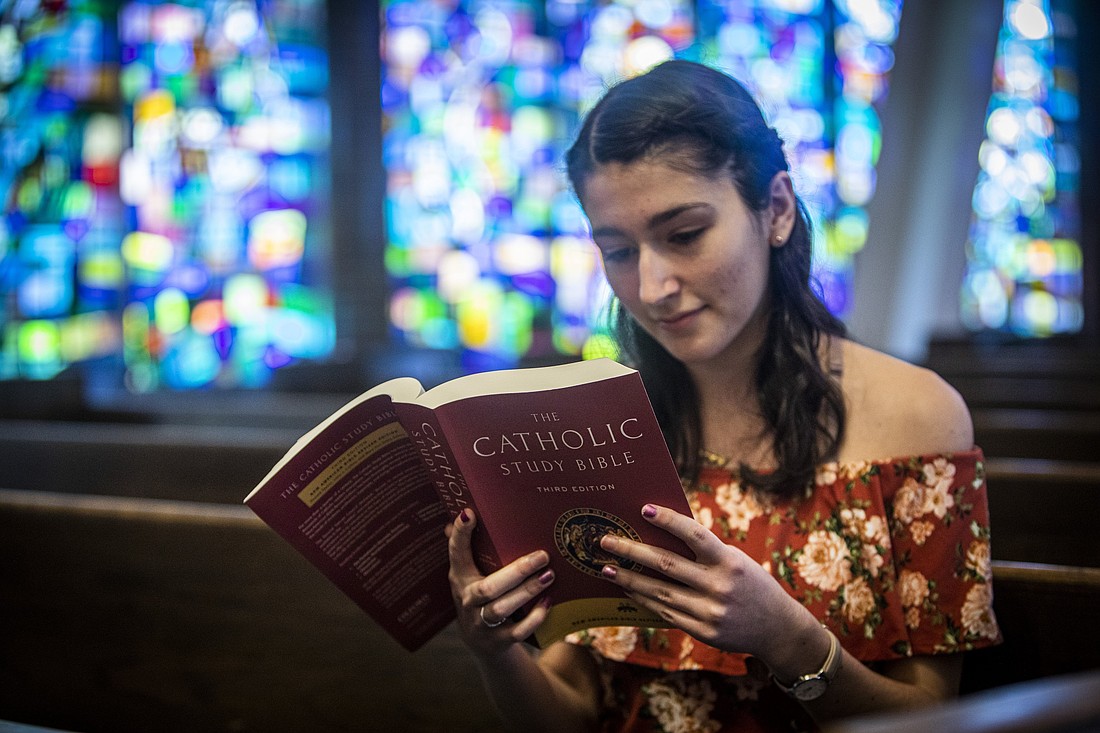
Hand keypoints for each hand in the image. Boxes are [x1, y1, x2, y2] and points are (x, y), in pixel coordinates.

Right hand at [446, 508, 555, 657]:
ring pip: (502, 608)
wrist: (482, 643)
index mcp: (460, 578)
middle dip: (517, 571)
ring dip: (527, 592)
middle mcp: (467, 600)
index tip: (469, 513)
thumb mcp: (470, 575)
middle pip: (488, 587)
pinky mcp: (498, 641)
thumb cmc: (481, 596)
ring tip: (549, 576)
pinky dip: (534, 617)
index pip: (456, 554)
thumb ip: (469, 548)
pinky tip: (548, 602)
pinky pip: (517, 631)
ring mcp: (481, 623)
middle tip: (543, 556)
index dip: (460, 536)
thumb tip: (463, 512)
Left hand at [597, 503, 814, 661]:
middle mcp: (719, 586)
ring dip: (630, 579)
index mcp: (729, 561)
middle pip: (666, 565)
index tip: (643, 508)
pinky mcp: (703, 632)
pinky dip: (644, 600)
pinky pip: (666, 613)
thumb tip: (660, 534)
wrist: (777, 628)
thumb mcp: (736, 561)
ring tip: (607, 569)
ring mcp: (710, 612)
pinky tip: (629, 590)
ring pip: (660, 592)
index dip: (669, 520)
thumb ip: (705, 552)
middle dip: (632, 551)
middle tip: (605, 542)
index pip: (695, 535)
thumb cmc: (751, 584)